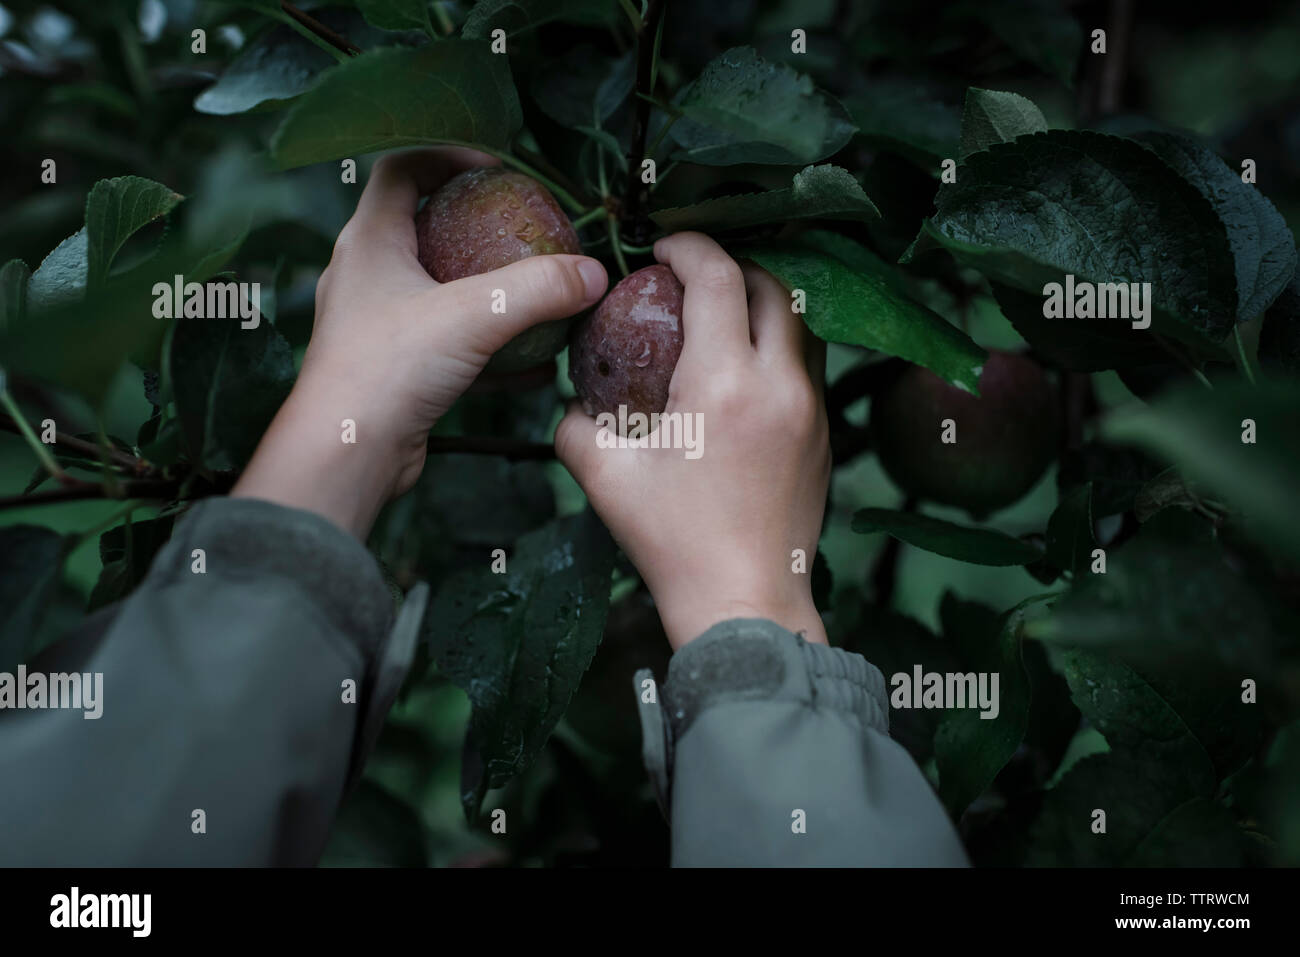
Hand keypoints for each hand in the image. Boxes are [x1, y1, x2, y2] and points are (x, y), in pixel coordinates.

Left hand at [233, 148, 607, 536]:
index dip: (448, 154)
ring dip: (488, 291)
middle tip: (523, 228)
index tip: (498, 167)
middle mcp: (367, 276)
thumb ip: (538, 289)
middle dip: (477, 225)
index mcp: (369, 241)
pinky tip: (535, 366)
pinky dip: (491, 348)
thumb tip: (594, 273)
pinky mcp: (396, 369)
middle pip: (424, 226)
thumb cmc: (387, 370)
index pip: (402, 168)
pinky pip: (451, 344)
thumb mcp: (474, 316)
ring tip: (536, 294)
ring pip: (440, 291)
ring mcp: (379, 324)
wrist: (346, 453)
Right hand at [556, 233, 830, 649]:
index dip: (689, 246)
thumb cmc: (673, 544)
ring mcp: (811, 410)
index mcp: (724, 384)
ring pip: (802, 323)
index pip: (718, 277)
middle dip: (734, 265)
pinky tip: (746, 370)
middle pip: (774, 285)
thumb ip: (575, 425)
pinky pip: (809, 365)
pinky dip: (780, 345)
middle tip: (694, 276)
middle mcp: (780, 385)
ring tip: (725, 314)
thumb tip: (572, 401)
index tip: (663, 248)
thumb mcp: (604, 478)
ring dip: (764, 303)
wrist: (745, 604)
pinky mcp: (824, 437)